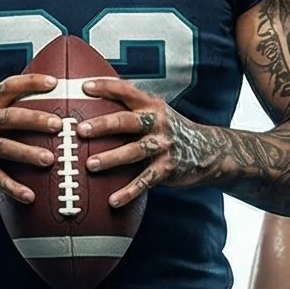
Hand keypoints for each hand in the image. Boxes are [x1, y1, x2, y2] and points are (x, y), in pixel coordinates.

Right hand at [0, 71, 58, 205]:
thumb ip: (7, 104)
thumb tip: (47, 95)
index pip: (9, 87)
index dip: (31, 83)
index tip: (54, 82)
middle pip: (9, 117)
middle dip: (34, 119)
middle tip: (57, 124)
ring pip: (4, 147)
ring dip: (27, 153)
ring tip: (49, 159)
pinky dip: (13, 188)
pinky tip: (29, 196)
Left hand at [76, 76, 213, 208]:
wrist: (208, 150)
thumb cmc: (169, 131)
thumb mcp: (155, 114)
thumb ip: (131, 109)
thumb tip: (92, 104)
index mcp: (151, 106)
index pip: (126, 91)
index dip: (106, 87)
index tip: (84, 87)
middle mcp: (157, 123)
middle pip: (127, 121)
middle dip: (103, 125)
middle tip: (81, 130)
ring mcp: (163, 146)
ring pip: (134, 151)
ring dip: (111, 158)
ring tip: (90, 165)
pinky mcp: (167, 168)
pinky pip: (145, 180)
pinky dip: (129, 191)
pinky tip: (113, 201)